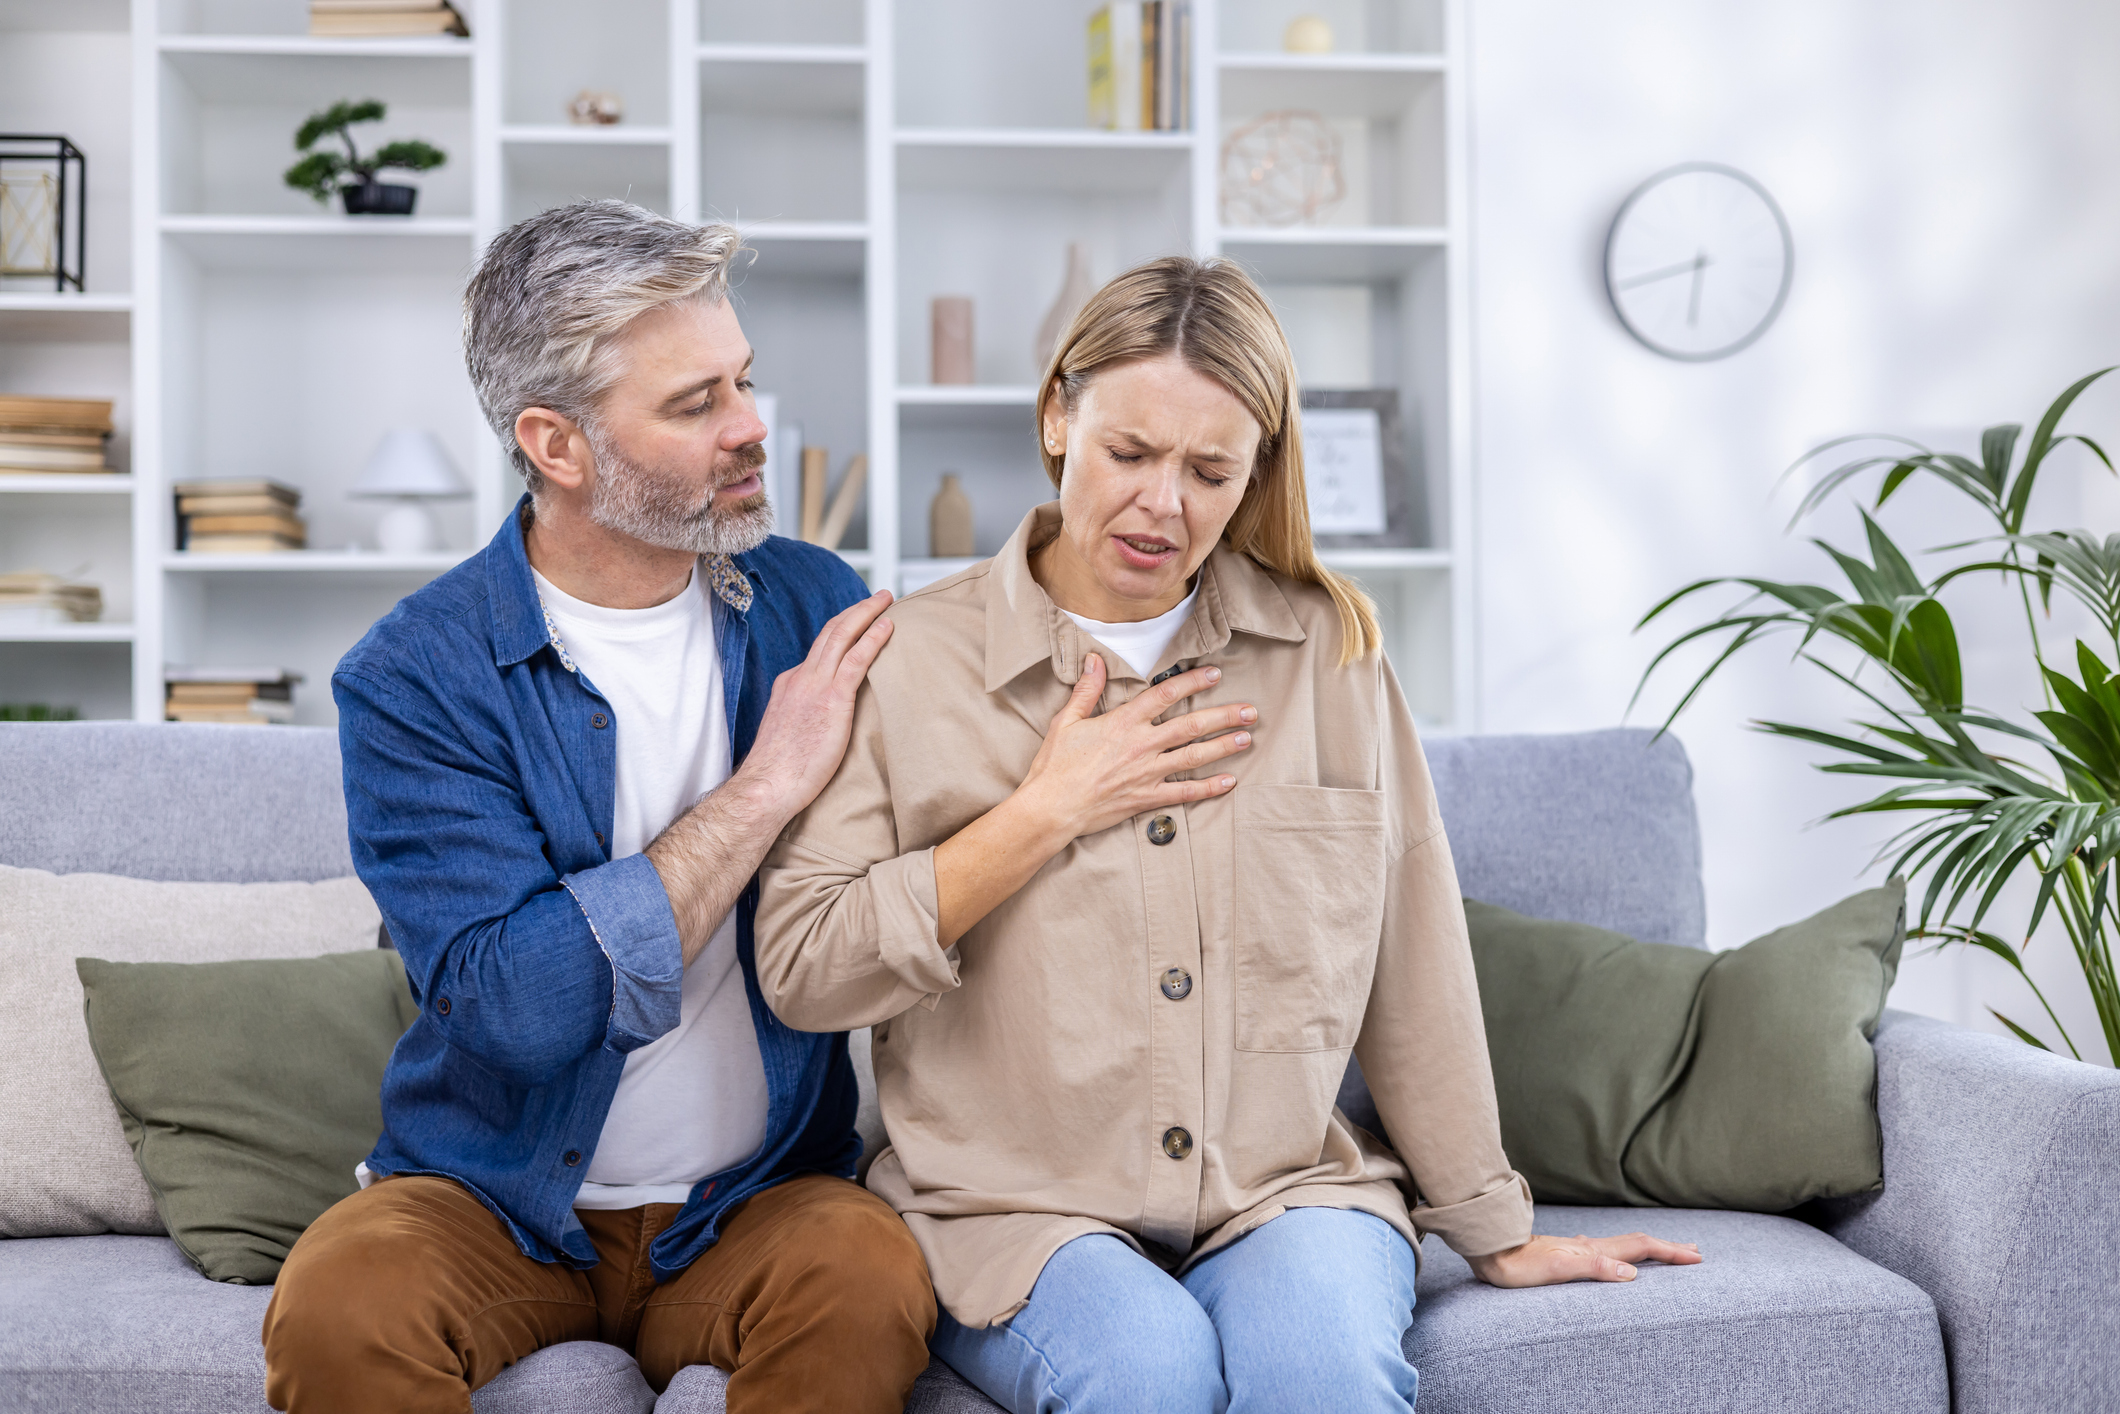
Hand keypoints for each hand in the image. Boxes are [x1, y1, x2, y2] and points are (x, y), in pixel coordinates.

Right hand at [733, 589, 894, 826]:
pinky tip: (888, 627)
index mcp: (790, 683)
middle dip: (856, 610)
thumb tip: (826, 718)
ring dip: (866, 613)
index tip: (859, 623)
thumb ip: (807, 715)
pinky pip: (856, 659)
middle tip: (879, 597)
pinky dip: (873, 638)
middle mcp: (801, 677)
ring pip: (842, 636)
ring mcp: (815, 686)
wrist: (768, 786)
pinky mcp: (832, 700)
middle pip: (830, 632)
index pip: (820, 650)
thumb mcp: (791, 731)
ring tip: (887, 600)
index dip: (842, 633)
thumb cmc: (780, 771)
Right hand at [1017, 654, 1255, 841]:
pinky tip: (1229, 782)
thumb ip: (1086, 690)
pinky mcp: (1147, 798)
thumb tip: (1094, 659)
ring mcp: (1147, 773)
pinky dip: (1209, 788)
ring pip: (1195, 756)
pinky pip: (1185, 793)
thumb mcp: (1066, 721)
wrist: (1051, 807)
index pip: (1165, 694)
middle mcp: (1141, 745)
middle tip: (1250, 710)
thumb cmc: (1055, 766)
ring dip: (1224, 747)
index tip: (1214, 674)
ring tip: (1247, 738)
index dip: (1192, 682)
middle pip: (1191, 725)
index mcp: (1122, 722)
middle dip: (1224, 716)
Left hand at [1467, 1232, 1701, 1286]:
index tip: (1696, 1257)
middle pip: (1636, 1243)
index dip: (1669, 1252)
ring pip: (1621, 1246)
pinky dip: (1622, 1254)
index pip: (1640, 1248)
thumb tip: (1633, 1273)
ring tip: (1663, 1250)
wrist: (1490, 1251)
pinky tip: (1614, 1257)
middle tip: (1693, 1250)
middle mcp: (1588, 1246)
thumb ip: (1594, 1267)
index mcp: (1592, 1250)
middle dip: (1666, 1247)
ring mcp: (1577, 1249)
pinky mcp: (1564, 1254)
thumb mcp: (1558, 1268)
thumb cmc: (1519, 1264)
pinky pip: (1604, 1252)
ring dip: (1647, 1248)